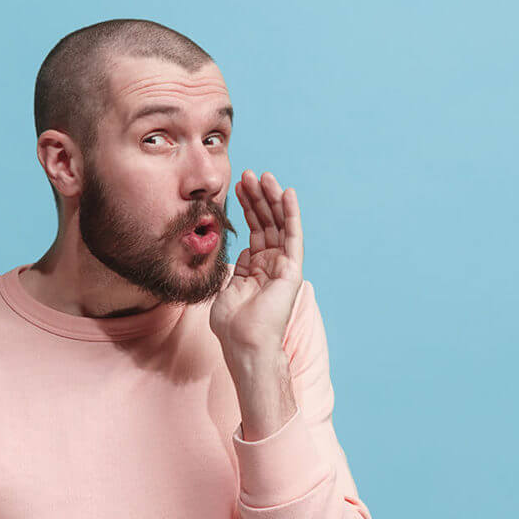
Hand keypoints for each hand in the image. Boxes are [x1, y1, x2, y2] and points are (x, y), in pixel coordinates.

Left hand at [210, 170, 303, 355]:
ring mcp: (283, 266)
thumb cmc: (232, 325)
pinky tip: (287, 193)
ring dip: (272, 199)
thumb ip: (230, 268)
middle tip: (248, 174)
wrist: (244, 344)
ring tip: (263, 176)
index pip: (254, 231)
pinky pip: (293, 236)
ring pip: (280, 224)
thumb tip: (235, 251)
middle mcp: (272, 265)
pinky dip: (291, 214)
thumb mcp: (224, 289)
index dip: (247, 208)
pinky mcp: (292, 270)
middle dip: (258, 198)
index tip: (237, 187)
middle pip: (267, 223)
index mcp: (256, 269)